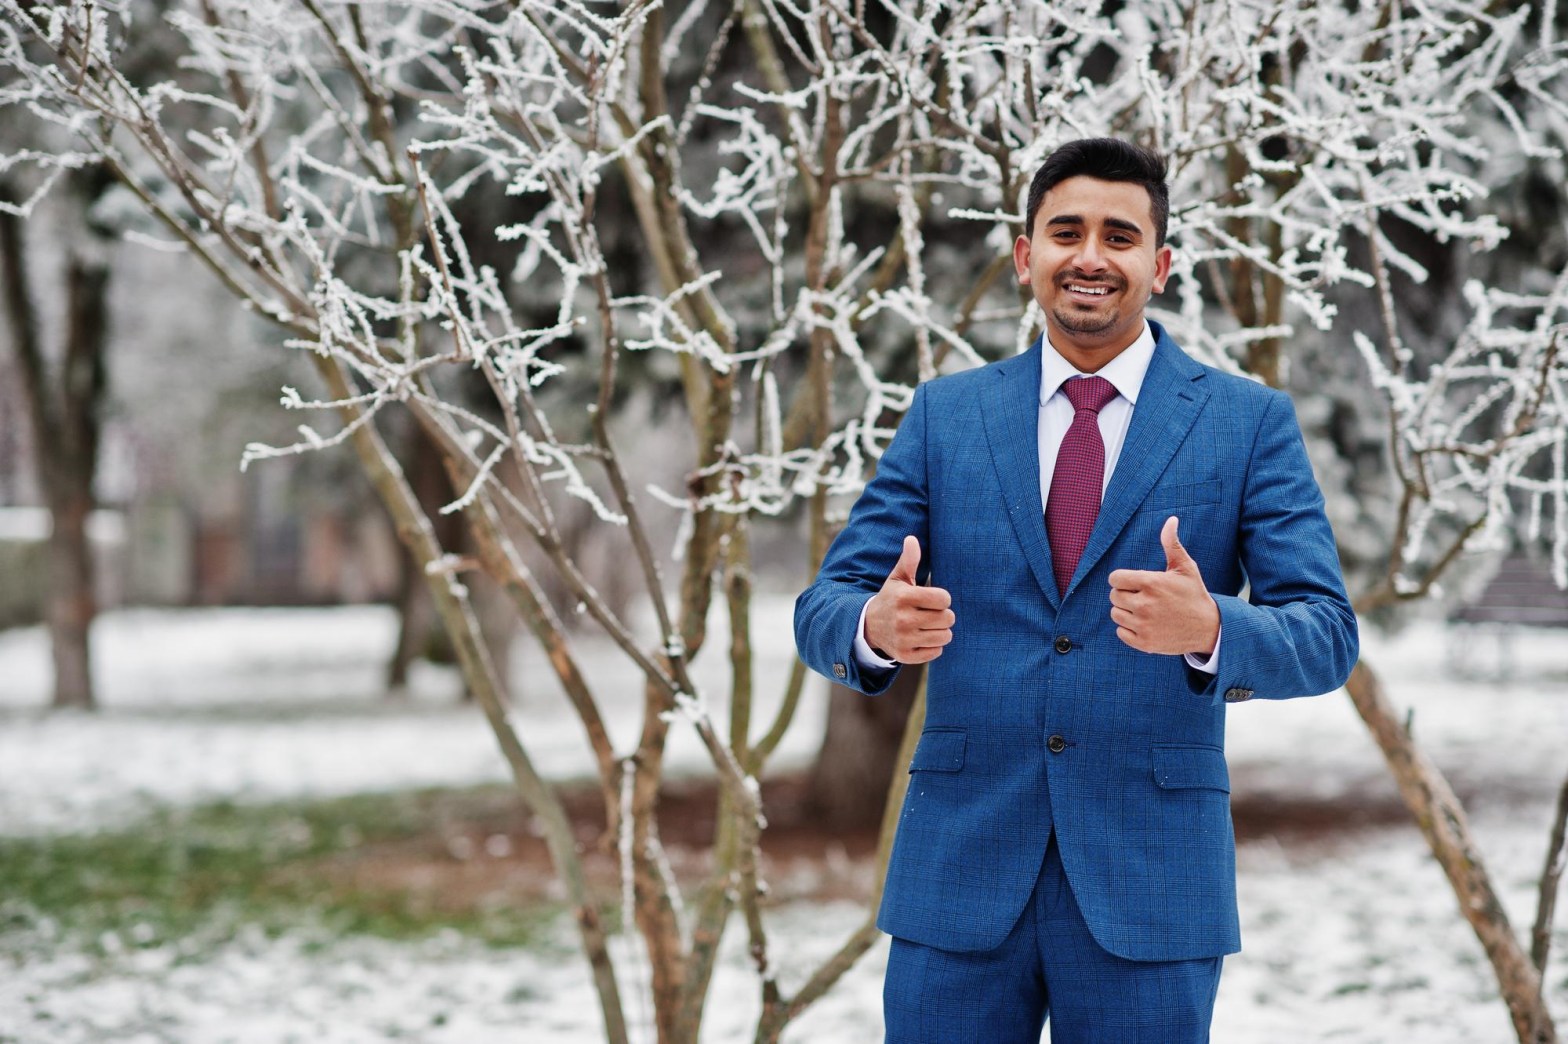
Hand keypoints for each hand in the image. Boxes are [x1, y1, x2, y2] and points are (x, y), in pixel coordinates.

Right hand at [863, 536, 954, 663]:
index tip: (933, 599)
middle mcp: (903, 619)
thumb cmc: (891, 598)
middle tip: (931, 613)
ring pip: (945, 636)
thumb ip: (908, 560)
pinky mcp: (906, 656)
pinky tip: (922, 638)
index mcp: (904, 597)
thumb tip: (912, 539)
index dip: (942, 598)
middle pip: (947, 618)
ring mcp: (904, 639)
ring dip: (940, 631)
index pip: (944, 599)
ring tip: (928, 626)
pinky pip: (936, 652)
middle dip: (943, 615)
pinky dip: (933, 646)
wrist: (868, 626)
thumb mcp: (897, 579)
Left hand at [1108, 516, 1219, 655]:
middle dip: (1124, 594)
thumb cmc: (1194, 594)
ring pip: (1115, 614)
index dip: (1123, 579)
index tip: (1135, 582)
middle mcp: (1145, 605)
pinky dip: (1129, 629)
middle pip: (1113, 596)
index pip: (1115, 578)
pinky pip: (1120, 632)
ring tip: (1144, 610)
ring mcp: (1144, 625)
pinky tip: (1145, 624)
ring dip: (1126, 611)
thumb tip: (1171, 520)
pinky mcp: (1144, 643)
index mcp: (1152, 583)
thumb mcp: (1186, 568)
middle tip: (1142, 597)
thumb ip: (1172, 544)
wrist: (1209, 628)